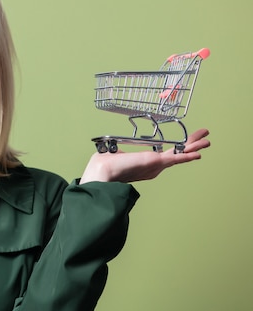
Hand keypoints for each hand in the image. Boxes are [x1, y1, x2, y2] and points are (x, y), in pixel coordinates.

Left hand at [80, 129, 210, 183]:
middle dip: (192, 145)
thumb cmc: (105, 166)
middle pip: (177, 154)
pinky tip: (199, 153)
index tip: (187, 141)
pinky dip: (188, 156)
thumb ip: (121, 153)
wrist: (102, 173)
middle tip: (205, 137)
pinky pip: (175, 159)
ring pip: (179, 155)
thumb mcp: (116, 154)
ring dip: (194, 147)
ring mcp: (155, 165)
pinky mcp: (155, 163)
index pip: (166, 153)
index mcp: (146, 163)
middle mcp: (153, 166)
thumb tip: (117, 152)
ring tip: (207, 141)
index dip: (178, 147)